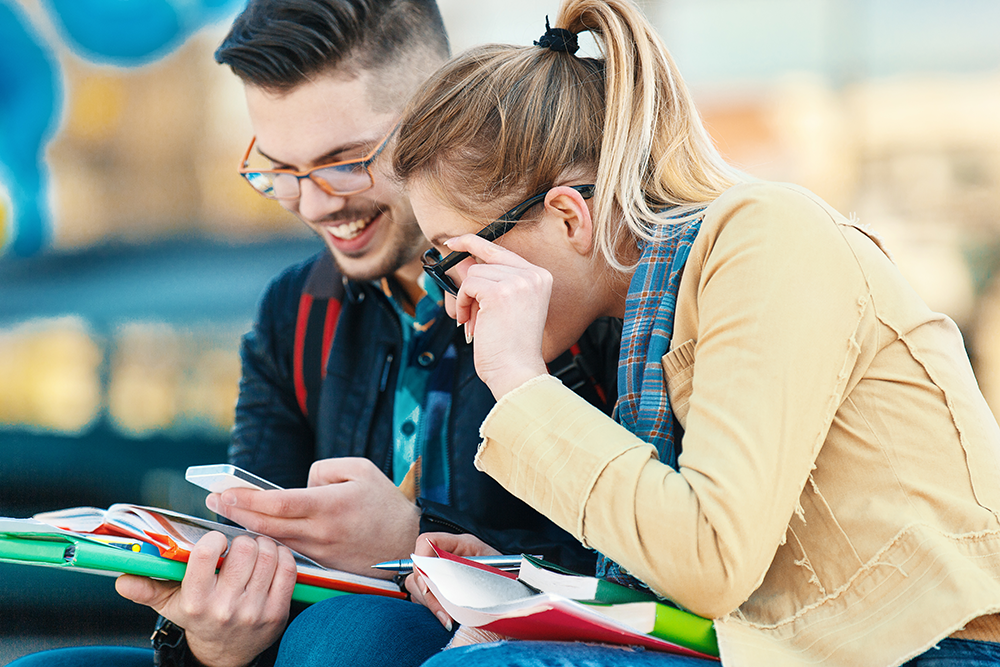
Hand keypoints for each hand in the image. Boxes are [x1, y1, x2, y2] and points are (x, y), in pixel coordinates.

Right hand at [115, 531, 296, 666]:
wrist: (225, 653)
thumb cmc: (198, 618)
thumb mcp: (169, 604)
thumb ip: (146, 588)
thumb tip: (121, 579)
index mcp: (196, 601)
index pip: (204, 554)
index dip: (213, 539)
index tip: (216, 541)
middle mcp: (225, 607)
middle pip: (243, 550)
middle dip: (242, 541)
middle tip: (239, 545)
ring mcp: (254, 611)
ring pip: (268, 556)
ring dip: (264, 545)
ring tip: (256, 550)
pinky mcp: (277, 613)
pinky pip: (287, 570)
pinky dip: (282, 556)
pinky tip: (273, 558)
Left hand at [206, 457, 419, 575]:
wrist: (408, 543)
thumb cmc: (385, 503)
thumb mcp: (360, 470)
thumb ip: (324, 469)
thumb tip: (302, 483)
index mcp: (330, 505)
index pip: (278, 504)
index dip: (247, 499)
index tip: (224, 492)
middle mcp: (321, 532)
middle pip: (268, 526)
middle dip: (237, 513)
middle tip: (214, 502)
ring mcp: (321, 552)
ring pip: (275, 542)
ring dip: (249, 529)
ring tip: (229, 514)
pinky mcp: (323, 565)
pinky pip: (290, 552)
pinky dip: (270, 542)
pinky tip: (257, 532)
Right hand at [405, 532, 500, 629]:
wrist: (517, 586)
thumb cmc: (507, 573)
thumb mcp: (493, 570)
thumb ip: (473, 574)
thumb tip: (451, 590)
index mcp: (460, 544)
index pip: (426, 541)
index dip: (422, 563)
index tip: (428, 587)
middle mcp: (447, 556)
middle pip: (418, 570)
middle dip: (428, 594)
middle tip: (444, 614)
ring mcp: (440, 573)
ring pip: (418, 588)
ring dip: (431, 605)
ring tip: (449, 620)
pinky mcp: (440, 590)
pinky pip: (425, 600)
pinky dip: (435, 610)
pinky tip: (449, 620)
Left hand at [445, 234, 549, 398]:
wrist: (517, 371)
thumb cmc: (511, 348)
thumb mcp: (500, 308)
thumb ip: (486, 281)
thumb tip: (461, 262)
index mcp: (539, 277)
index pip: (501, 250)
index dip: (473, 243)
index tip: (453, 242)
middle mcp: (532, 275)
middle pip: (484, 260)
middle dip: (469, 284)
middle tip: (462, 303)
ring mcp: (518, 281)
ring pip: (473, 274)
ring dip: (467, 299)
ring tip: (475, 322)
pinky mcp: (500, 292)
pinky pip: (468, 286)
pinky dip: (463, 304)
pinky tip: (470, 322)